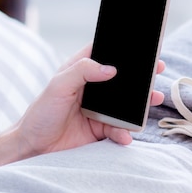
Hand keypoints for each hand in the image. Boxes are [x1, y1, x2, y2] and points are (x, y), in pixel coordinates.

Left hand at [14, 43, 164, 155]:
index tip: (142, 45)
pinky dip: (125, 132)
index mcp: (79, 72)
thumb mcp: (58, 86)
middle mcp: (91, 89)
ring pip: (125, 105)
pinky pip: (119, 129)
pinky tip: (125, 136)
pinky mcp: (100, 130)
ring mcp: (97, 110)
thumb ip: (82, 71)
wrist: (33, 147)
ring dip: (141, 104)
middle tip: (158, 70)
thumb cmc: (40, 113)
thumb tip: (110, 68)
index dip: (121, 49)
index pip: (102, 54)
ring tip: (154, 99)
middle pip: (121, 79)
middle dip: (140, 76)